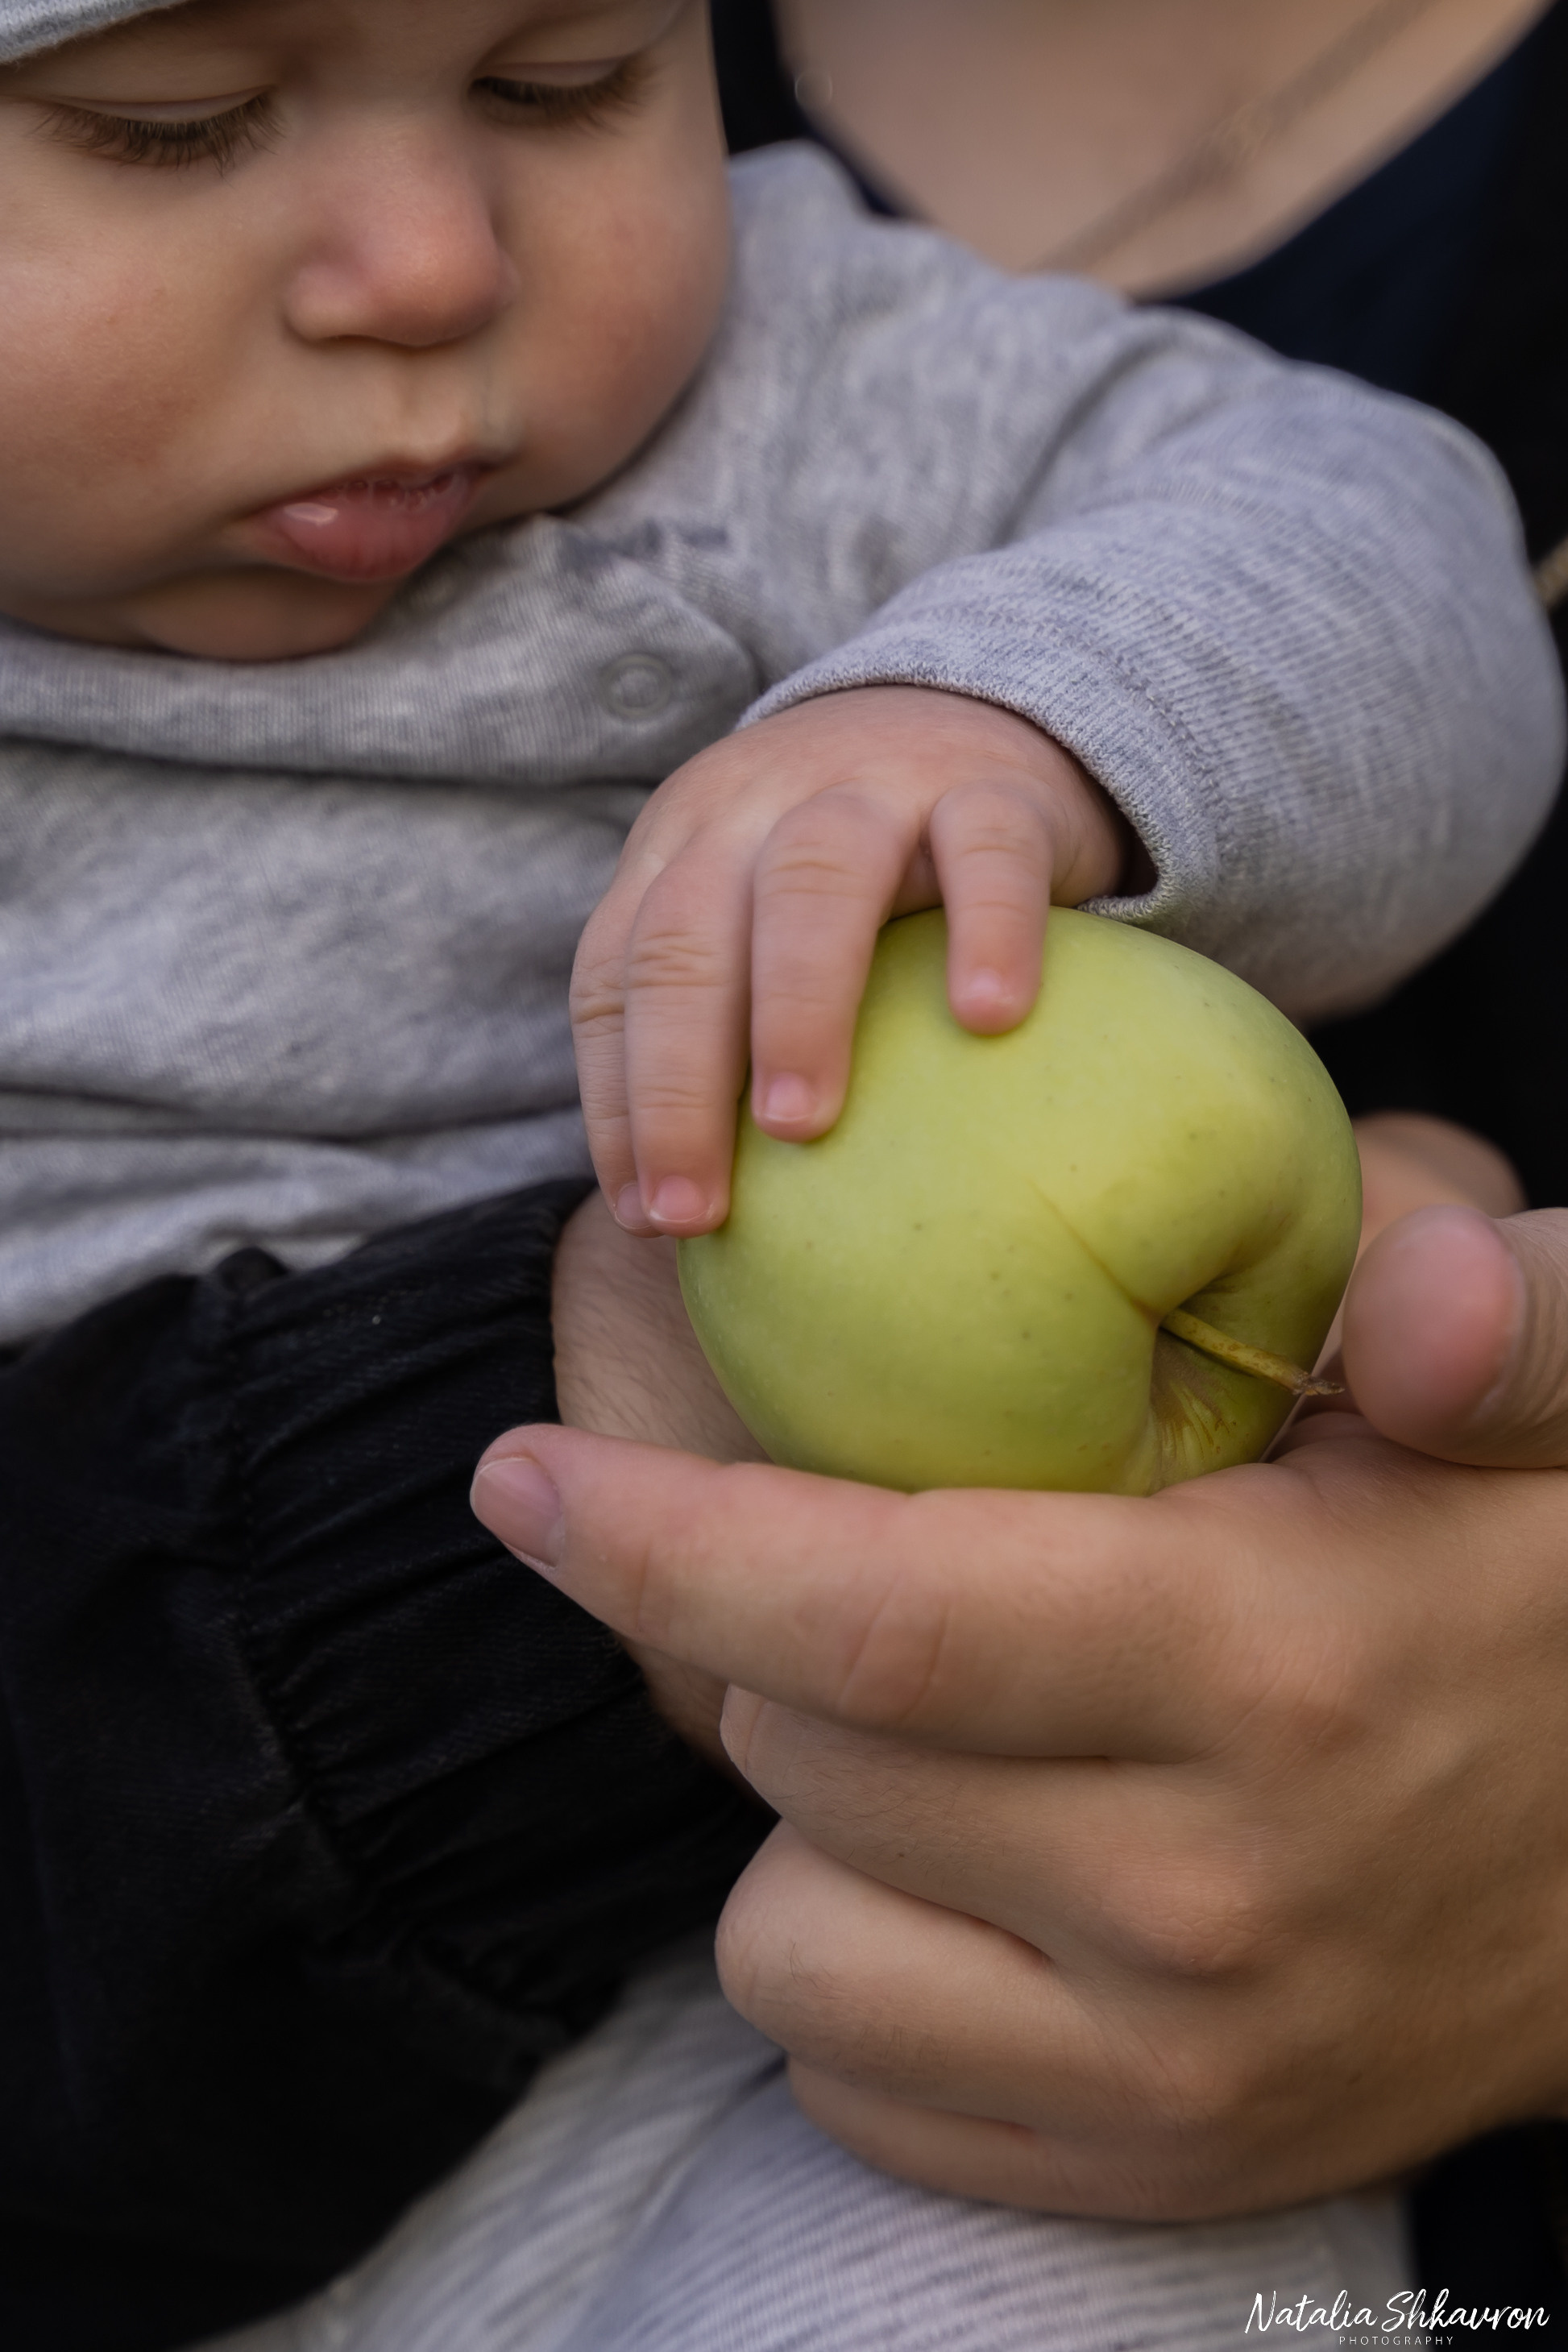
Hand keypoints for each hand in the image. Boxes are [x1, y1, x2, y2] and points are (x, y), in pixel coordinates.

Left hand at [476, 1182, 1567, 2220]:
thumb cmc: (1553, 1591)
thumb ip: (1514, 1314)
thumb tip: (1417, 1305)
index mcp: (1272, 1671)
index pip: (879, 1620)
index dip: (660, 1542)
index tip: (519, 1480)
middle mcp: (1205, 1908)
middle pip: (802, 1759)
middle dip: (768, 1634)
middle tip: (880, 1562)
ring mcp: (1174, 2078)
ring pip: (787, 1944)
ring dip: (811, 1812)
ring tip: (942, 1732)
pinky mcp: (1154, 2175)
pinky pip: (851, 2087)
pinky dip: (858, 1962)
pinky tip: (964, 1872)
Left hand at [571, 686, 1128, 1238]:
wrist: (987, 707)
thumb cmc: (863, 875)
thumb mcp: (763, 919)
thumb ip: (724, 1025)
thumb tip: (687, 1223)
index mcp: (682, 846)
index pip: (614, 973)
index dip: (617, 1098)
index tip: (648, 1214)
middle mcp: (756, 807)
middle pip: (687, 935)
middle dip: (674, 1080)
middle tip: (695, 1208)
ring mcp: (872, 788)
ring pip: (813, 879)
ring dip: (795, 1006)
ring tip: (799, 1127)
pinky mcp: (992, 787)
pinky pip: (987, 850)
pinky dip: (986, 928)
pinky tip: (985, 1021)